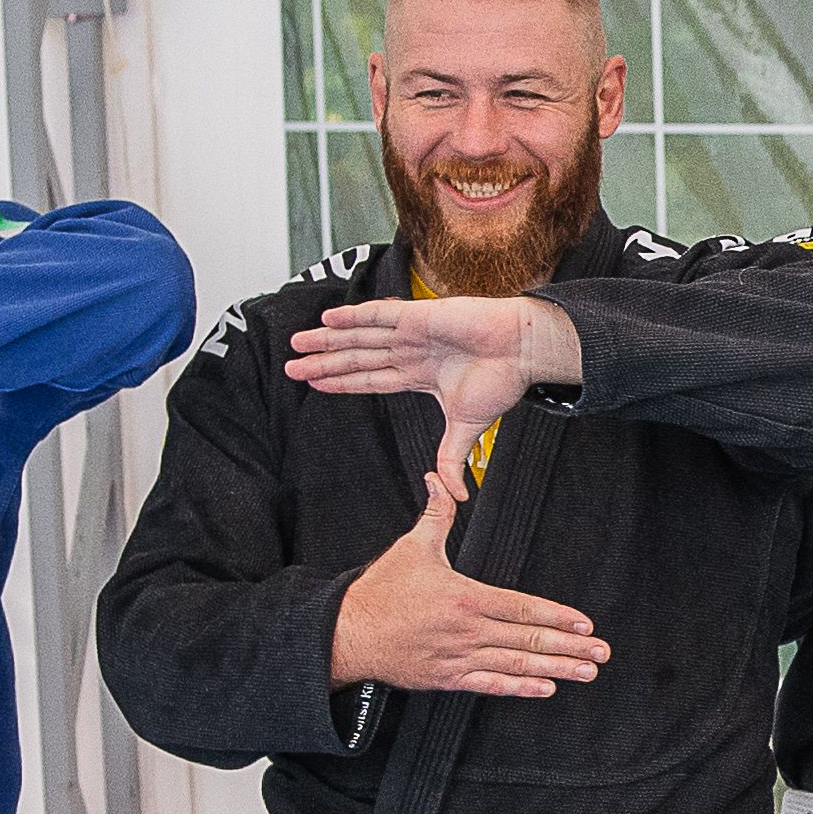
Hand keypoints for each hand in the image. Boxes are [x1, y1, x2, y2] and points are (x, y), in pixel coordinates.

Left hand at [282, 286, 585, 448]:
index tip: (314, 382)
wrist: (522, 352)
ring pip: (359, 336)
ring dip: (327, 339)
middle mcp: (410, 351)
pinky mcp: (419, 316)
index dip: (342, 381)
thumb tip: (456, 498)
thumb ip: (452, 458)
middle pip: (356, 357)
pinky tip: (328, 320)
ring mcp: (412, 332)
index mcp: (419, 374)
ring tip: (296, 342)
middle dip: (323, 361)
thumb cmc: (503, 381)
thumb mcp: (467, 427)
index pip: (370, 378)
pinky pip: (379, 315)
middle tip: (290, 364)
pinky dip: (353, 316)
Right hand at [330, 456, 613, 697]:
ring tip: (586, 672)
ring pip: (516, 664)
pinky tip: (545, 688)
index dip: (557, 617)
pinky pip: (491, 684)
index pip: (522, 608)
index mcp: (465, 598)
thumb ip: (435, 515)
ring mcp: (459, 657)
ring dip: (556, 669)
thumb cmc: (380, 592)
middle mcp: (467, 631)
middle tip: (601, 652)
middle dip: (570, 647)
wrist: (347, 633)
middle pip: (528, 639)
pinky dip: (519, 687)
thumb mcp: (412, 548)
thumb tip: (440, 479)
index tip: (584, 624)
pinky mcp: (448, 678)